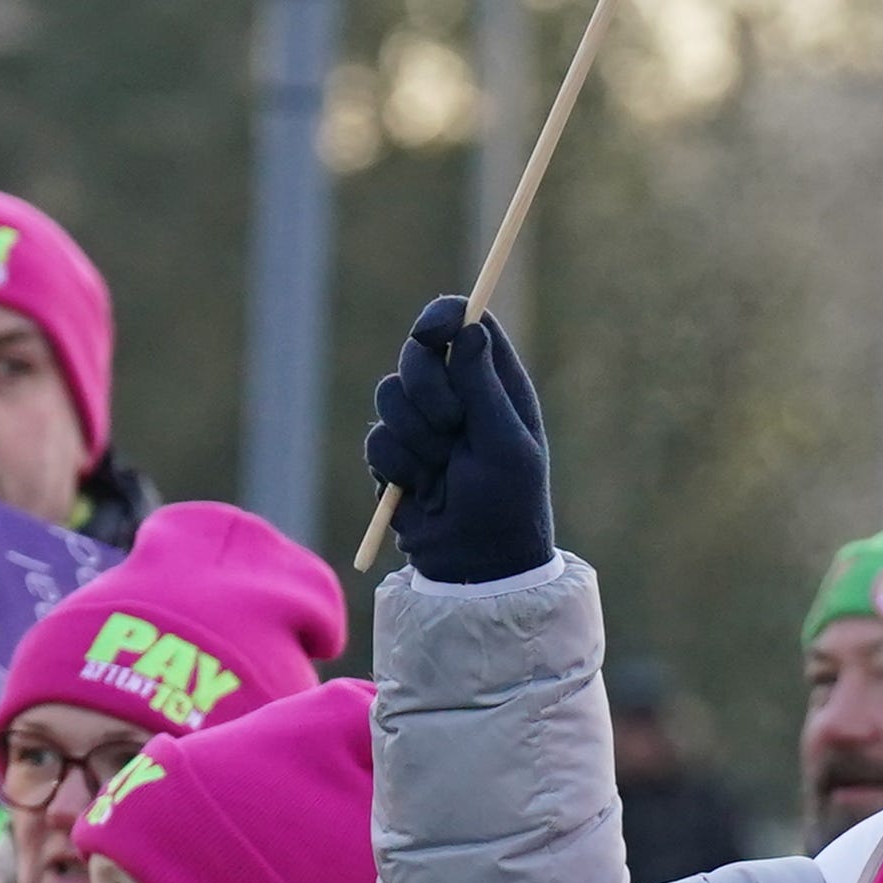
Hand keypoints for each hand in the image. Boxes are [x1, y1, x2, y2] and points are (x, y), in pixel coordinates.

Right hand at [363, 296, 554, 585]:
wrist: (474, 564)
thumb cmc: (505, 505)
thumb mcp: (504, 444)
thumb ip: (483, 386)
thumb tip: (470, 326)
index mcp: (497, 385)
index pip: (465, 323)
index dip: (443, 318)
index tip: (429, 333)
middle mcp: (459, 395)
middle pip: (418, 352)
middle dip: (426, 389)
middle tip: (451, 425)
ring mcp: (424, 423)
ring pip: (389, 395)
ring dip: (415, 438)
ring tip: (442, 472)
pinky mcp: (395, 454)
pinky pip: (377, 439)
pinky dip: (398, 467)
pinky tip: (423, 491)